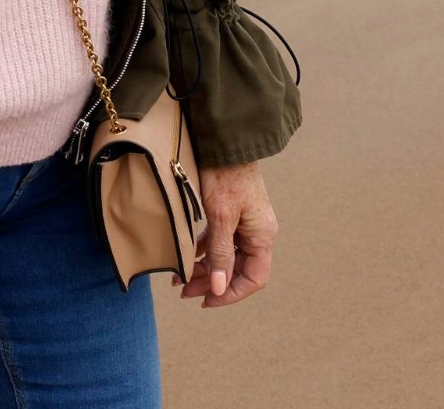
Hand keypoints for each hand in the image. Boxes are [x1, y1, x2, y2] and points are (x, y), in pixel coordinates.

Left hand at [181, 161, 276, 306]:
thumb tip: (218, 288)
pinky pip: (219, 241)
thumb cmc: (226, 176)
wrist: (224, 142)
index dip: (231, 293)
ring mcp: (244, 223)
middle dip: (212, 283)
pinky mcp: (230, 213)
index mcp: (262, 236)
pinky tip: (187, 257)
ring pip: (225, 256)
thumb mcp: (221, 217)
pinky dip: (203, 251)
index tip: (206, 301)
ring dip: (205, 269)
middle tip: (184, 291)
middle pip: (238, 269)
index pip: (254, 278)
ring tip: (180, 279)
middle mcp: (257, 232)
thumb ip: (220, 253)